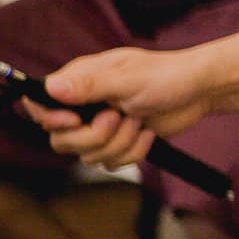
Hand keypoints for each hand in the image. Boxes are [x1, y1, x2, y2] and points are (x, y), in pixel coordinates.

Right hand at [26, 47, 214, 168]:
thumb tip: (51, 87)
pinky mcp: (115, 142)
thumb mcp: (127, 79)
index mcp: (78, 81)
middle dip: (93, 137)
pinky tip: (146, 133)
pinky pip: (109, 163)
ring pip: (86, 155)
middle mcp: (81, 104)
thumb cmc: (165, 76)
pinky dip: (132, 152)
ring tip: (138, 122)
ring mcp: (97, 125)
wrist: (198, 92)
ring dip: (119, 143)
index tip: (74, 120)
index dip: (51, 119)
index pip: (39, 105)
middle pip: (60, 139)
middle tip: (117, 118)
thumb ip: (88, 86)